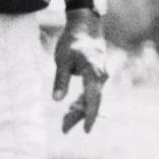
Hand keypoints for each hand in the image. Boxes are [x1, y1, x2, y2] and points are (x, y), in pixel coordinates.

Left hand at [54, 12, 108, 133]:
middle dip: (79, 117)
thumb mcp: (62, 60)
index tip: (86, 131)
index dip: (90, 117)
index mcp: (93, 74)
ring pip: (92, 98)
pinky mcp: (98, 75)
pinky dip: (83, 101)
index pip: (93, 100)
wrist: (86, 26)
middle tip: (64, 129)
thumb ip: (61, 80)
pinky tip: (72, 107)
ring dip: (80, 110)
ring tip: (65, 122)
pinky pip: (92, 92)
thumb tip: (57, 100)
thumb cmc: (72, 41)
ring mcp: (101, 76)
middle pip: (92, 102)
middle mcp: (101, 77)